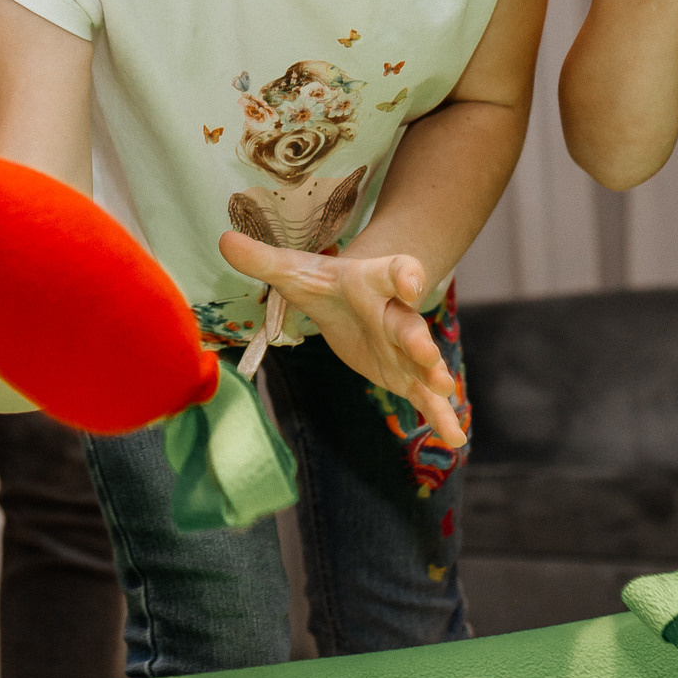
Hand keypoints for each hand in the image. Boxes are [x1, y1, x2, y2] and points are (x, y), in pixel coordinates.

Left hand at [219, 231, 466, 449]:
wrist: (352, 299)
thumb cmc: (324, 283)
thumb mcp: (293, 272)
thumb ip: (262, 260)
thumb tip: (223, 240)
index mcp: (370, 282)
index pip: (392, 271)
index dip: (402, 273)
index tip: (409, 280)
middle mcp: (394, 313)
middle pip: (409, 323)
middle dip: (418, 339)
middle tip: (425, 354)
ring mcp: (404, 346)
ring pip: (423, 362)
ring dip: (433, 376)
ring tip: (444, 393)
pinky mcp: (405, 374)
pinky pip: (424, 395)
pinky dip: (439, 415)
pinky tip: (453, 437)